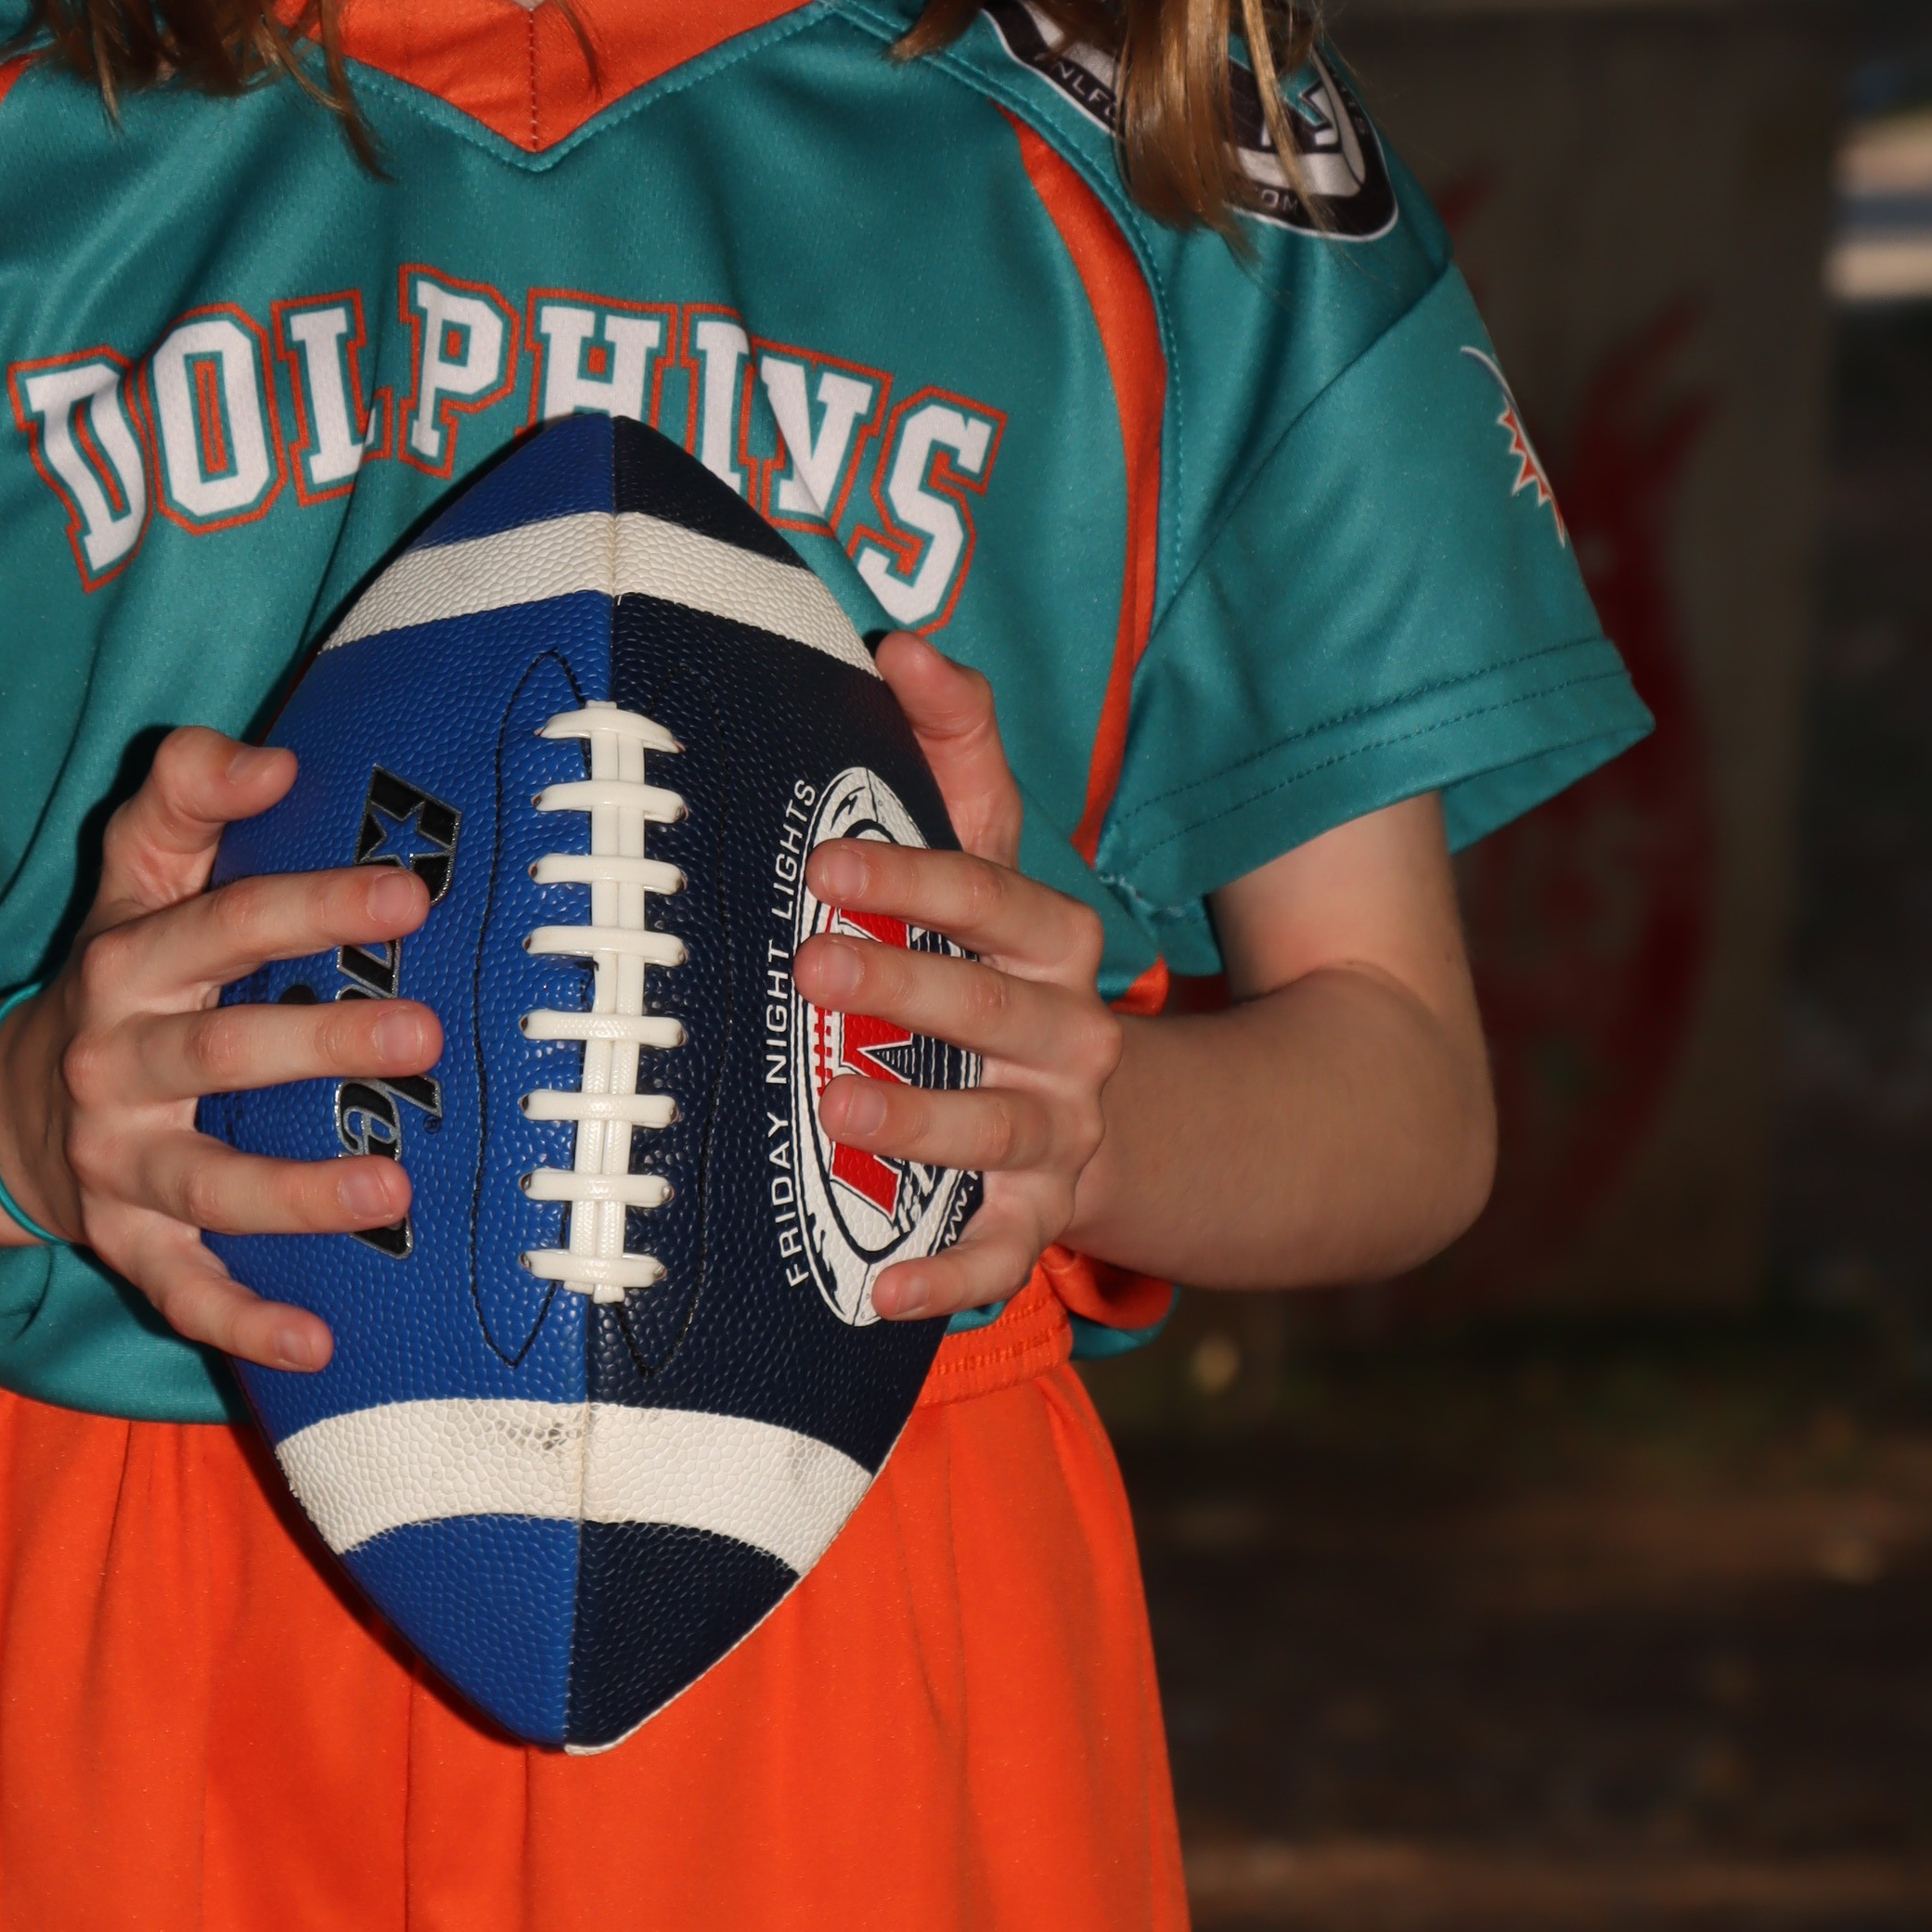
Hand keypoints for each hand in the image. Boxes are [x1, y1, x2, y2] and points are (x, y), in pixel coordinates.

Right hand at [0, 729, 443, 1373]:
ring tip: (392, 1187)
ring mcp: (119, 1164)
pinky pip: (183, 1291)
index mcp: (130, 962)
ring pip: (206, 1183)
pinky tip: (321, 1341)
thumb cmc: (119, 972)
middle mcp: (118, 1065)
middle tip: (422, 1030)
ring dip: (297, 1194)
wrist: (4, 1109)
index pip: (227, 924)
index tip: (409, 895)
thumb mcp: (134, 871)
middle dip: (319, 1041)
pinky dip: (246, 1322)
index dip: (314, 905)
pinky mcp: (126, 1244)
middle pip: (220, 1052)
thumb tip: (277, 758)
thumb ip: (189, 792)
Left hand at [788, 633, 1119, 1321]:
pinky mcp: (1039, 1218)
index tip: (823, 865)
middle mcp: (1072, 1034)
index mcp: (1058, 940)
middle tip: (808, 969)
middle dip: (902, 985)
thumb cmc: (1005, 959)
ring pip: (997, 1126)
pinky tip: (877, 1289)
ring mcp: (1061, 1132)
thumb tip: (905, 642)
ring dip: (920, 1119)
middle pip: (989, 1006)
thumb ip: (957, 746)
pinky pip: (1000, 1252)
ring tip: (835, 1105)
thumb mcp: (994, 854)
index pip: (995, 898)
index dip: (912, 879)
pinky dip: (946, 1273)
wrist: (1122, 1109)